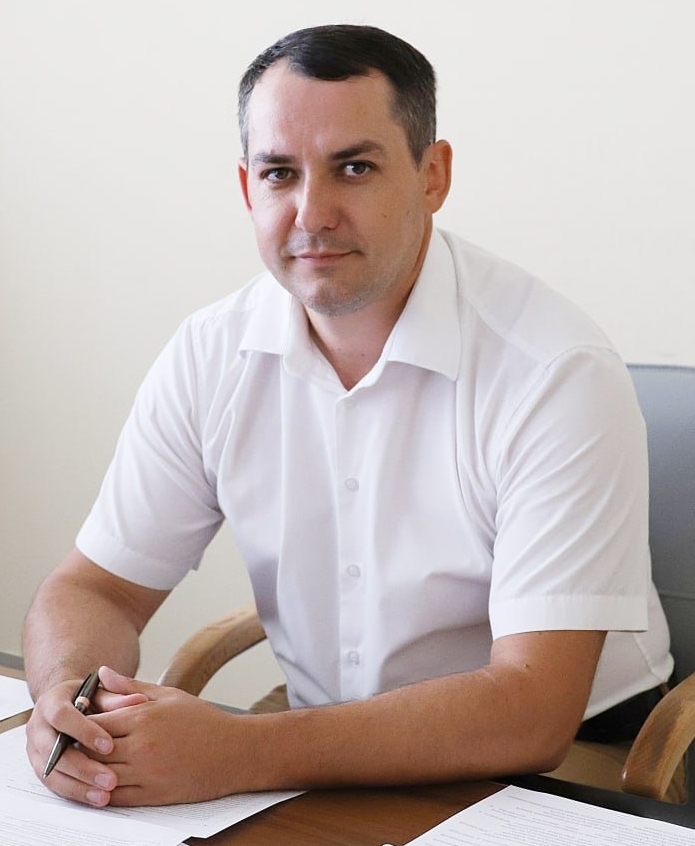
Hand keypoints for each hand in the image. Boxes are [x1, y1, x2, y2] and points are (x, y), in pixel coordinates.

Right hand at [25, 668, 147, 806]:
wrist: (64, 704)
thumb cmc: (85, 697)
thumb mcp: (98, 692)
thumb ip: (115, 698)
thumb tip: (138, 701)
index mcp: (50, 702)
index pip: (63, 717)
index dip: (85, 731)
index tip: (109, 746)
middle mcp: (38, 726)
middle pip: (54, 750)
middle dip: (83, 766)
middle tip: (110, 778)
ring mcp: (36, 749)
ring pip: (53, 772)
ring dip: (79, 785)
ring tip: (105, 794)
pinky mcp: (41, 767)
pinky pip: (54, 784)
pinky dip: (76, 792)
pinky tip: (96, 797)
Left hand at [87, 666, 246, 805]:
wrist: (234, 752)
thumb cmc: (203, 720)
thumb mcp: (168, 695)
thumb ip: (131, 685)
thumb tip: (102, 672)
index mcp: (143, 717)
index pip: (94, 722)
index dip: (79, 725)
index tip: (75, 724)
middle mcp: (141, 746)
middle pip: (92, 751)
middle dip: (78, 750)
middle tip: (71, 748)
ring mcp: (146, 772)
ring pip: (100, 776)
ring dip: (87, 773)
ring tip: (82, 767)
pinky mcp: (153, 795)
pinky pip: (116, 798)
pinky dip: (101, 793)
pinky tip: (99, 785)